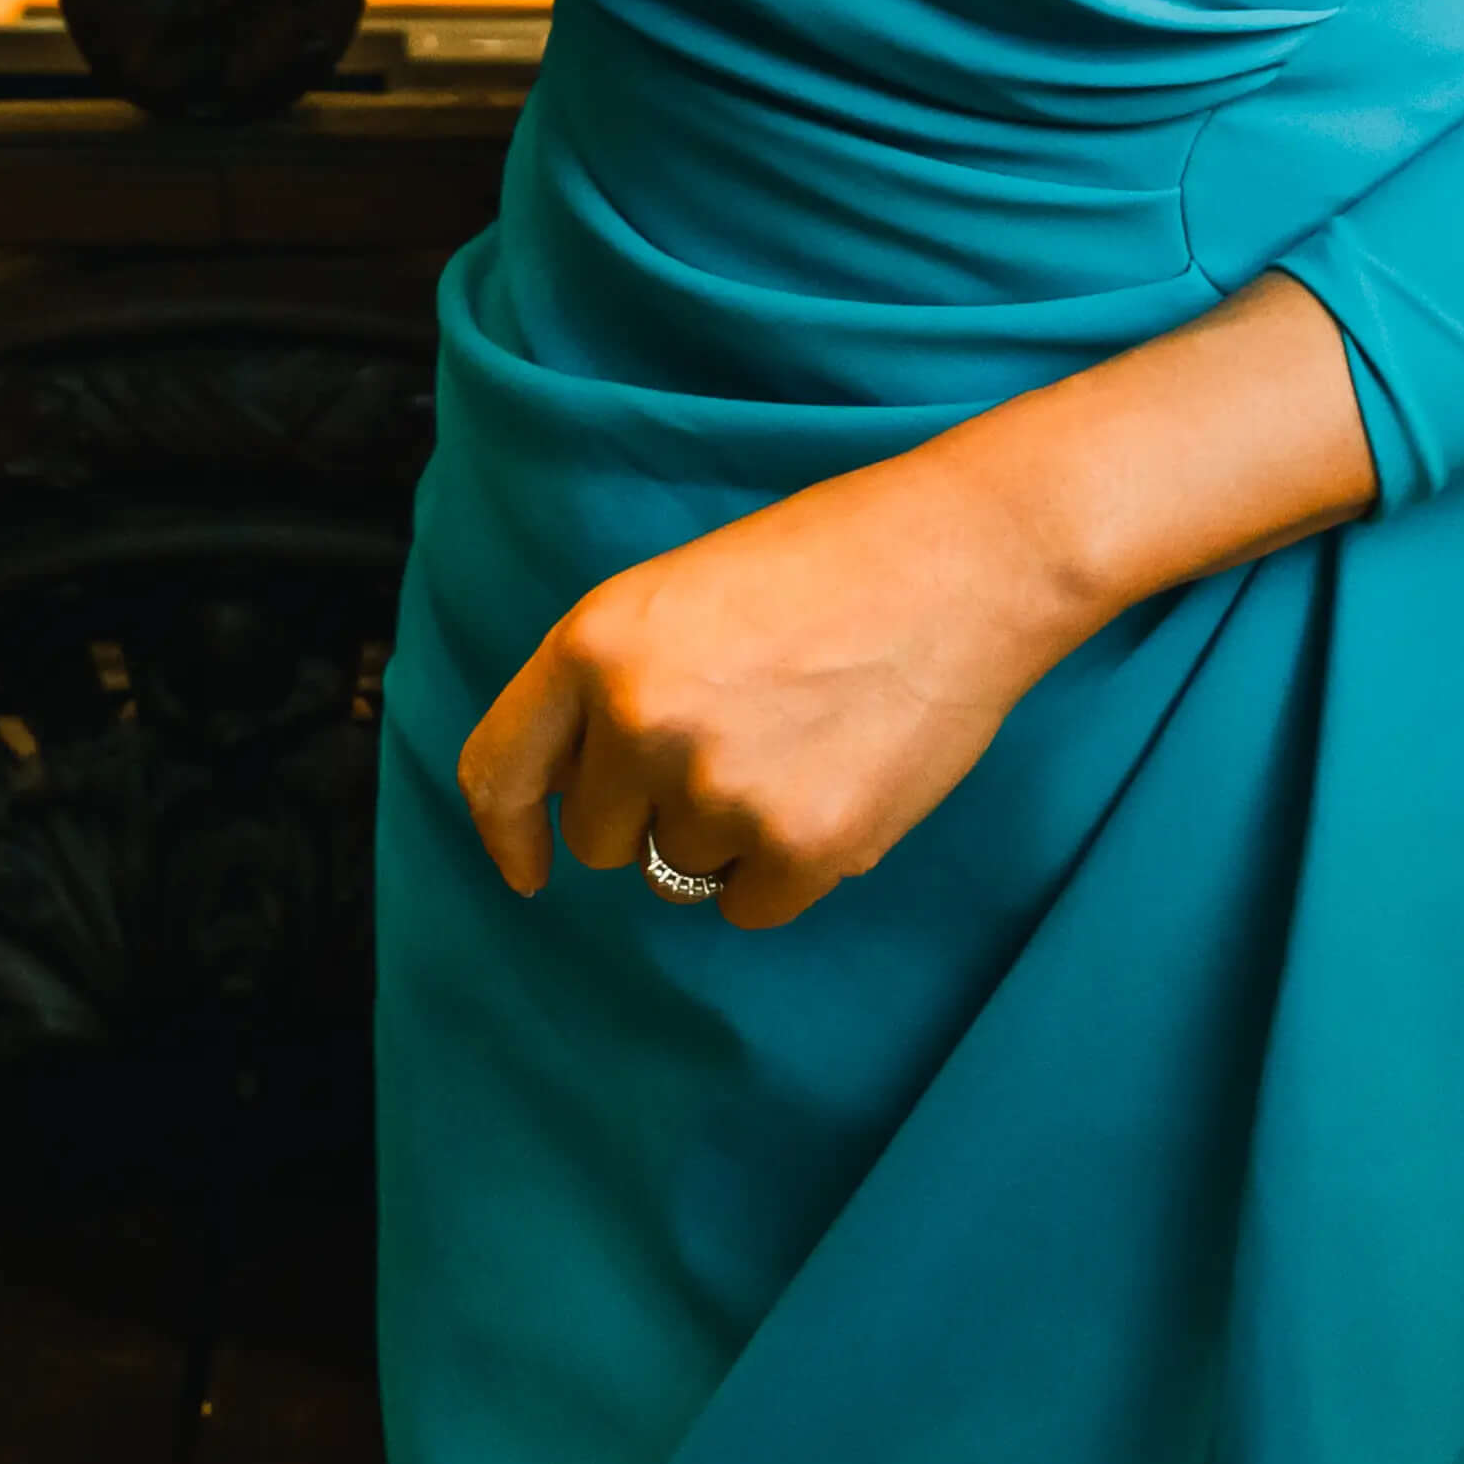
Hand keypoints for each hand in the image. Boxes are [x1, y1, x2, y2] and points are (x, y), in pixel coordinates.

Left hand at [456, 444, 1100, 932]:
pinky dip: (787, 867)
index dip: (506, 833)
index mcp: (596, 642)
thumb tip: (569, 797)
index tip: (528, 868)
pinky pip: (751, 905)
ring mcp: (718, 789)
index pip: (498, 772)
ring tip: (799, 741)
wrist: (964, 558)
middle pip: (600, 838)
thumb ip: (613, 685)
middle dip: (652, 810)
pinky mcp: (802, 846)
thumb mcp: (681, 595)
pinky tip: (834, 782)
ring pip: (681, 871)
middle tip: (737, 738)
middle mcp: (639, 720)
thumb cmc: (829, 562)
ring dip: (728, 833)